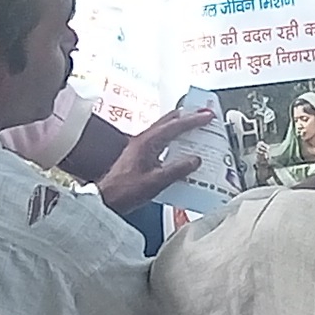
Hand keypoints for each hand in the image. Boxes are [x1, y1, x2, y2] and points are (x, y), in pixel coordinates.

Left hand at [96, 106, 214, 213]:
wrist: (105, 200)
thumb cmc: (125, 191)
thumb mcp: (155, 182)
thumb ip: (177, 170)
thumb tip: (195, 160)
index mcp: (147, 143)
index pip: (175, 126)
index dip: (194, 120)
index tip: (208, 116)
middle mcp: (143, 141)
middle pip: (168, 121)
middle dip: (187, 116)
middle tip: (204, 115)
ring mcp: (140, 147)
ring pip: (164, 130)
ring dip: (181, 127)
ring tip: (196, 128)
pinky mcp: (140, 156)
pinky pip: (161, 141)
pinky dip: (174, 140)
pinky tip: (181, 148)